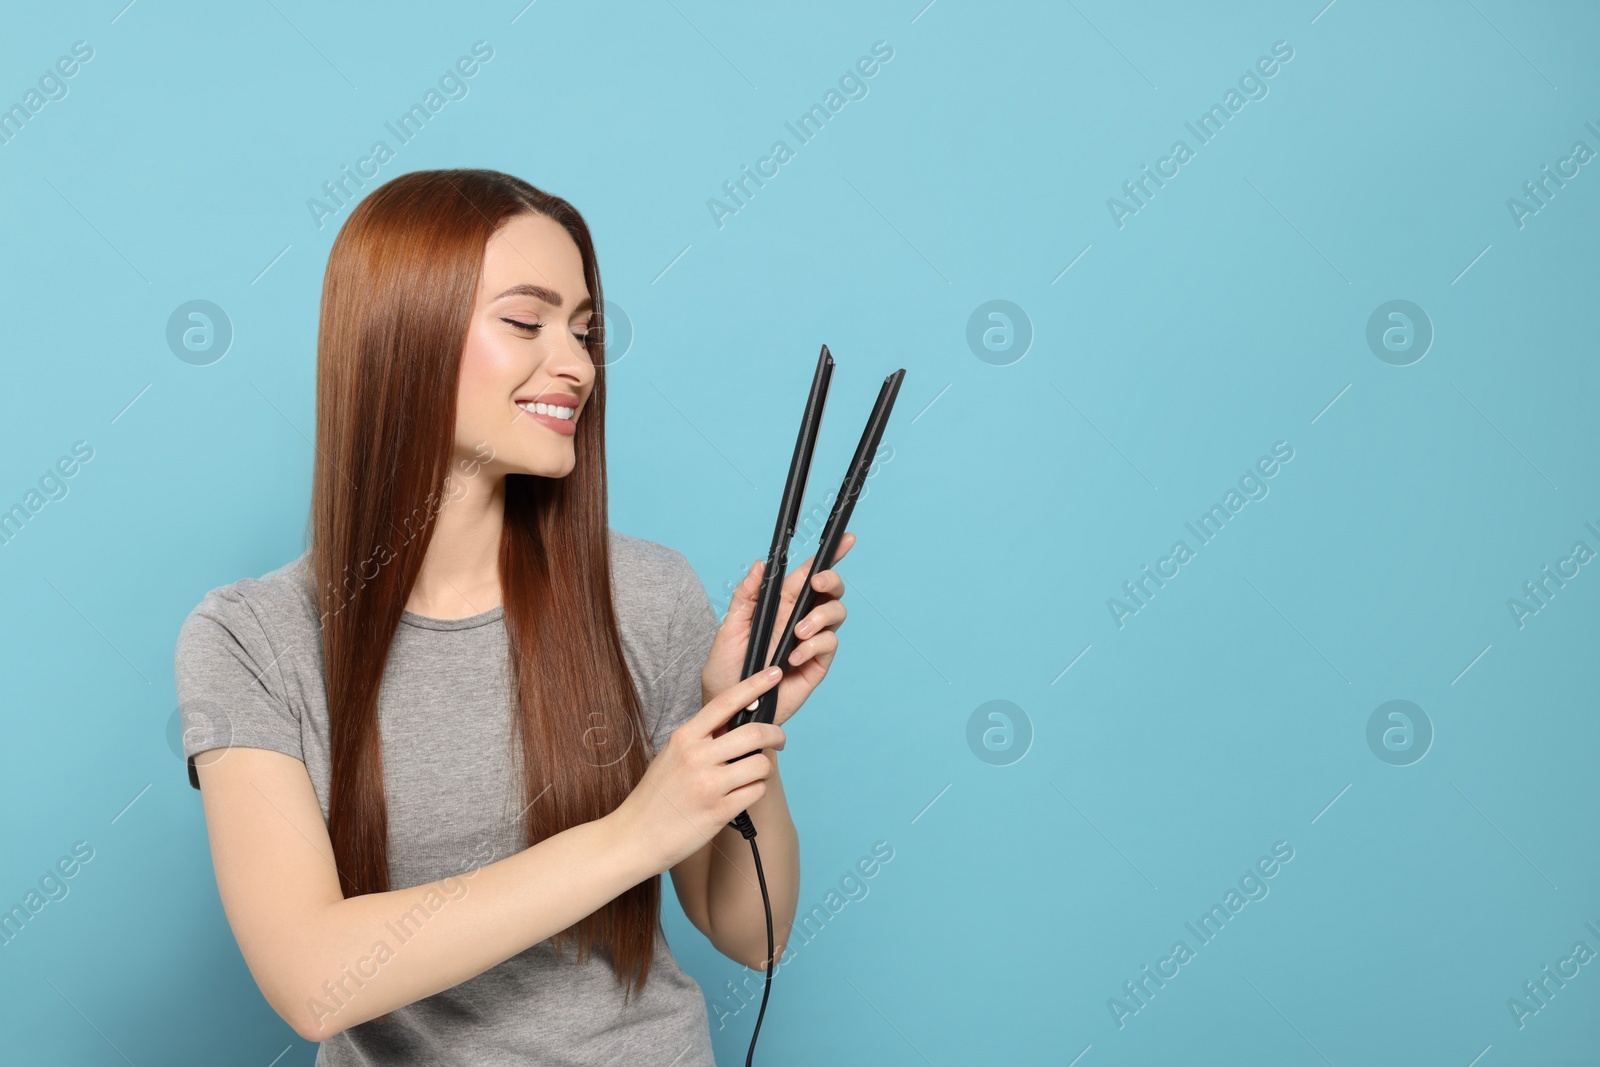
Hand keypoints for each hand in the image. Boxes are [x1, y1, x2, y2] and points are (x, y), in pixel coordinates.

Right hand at [611, 667, 787, 873]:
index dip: (755, 684)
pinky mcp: (719, 812)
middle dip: (776, 735)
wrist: (635, 836)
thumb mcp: (671, 755)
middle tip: (779, 740)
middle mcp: (697, 757)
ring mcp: (709, 785)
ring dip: (764, 769)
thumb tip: (736, 724)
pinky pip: (756, 792)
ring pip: (761, 764)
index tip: (774, 673)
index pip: (726, 701)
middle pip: (754, 732)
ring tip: (751, 775)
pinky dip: (755, 791)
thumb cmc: (655, 795)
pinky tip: (741, 795)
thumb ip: (700, 739)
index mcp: (685, 737)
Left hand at [701, 532, 853, 730]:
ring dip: (819, 617)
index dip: (829, 555)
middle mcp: (799, 620)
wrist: (730, 710)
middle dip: (830, 581)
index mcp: (780, 606)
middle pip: (831, 591)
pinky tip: (792, 657)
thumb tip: (762, 565)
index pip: (807, 575)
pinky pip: (828, 646)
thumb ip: (746, 597)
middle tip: (816, 584)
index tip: (845, 540)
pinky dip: (813, 646)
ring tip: (797, 633)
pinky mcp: (816, 665)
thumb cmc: (726, 671)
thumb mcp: (729, 629)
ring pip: (835, 614)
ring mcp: (810, 643)